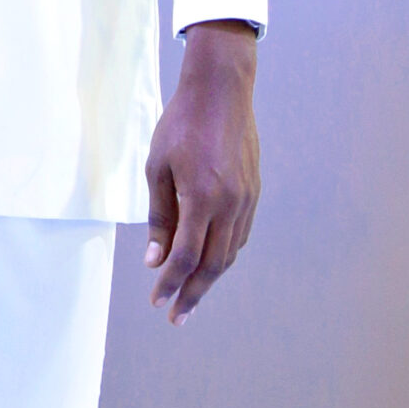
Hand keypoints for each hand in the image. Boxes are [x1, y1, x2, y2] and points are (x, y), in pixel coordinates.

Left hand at [145, 20, 260, 323]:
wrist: (221, 90)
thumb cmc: (182, 124)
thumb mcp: (157, 168)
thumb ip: (159, 217)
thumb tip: (155, 258)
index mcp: (202, 198)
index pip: (187, 256)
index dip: (171, 283)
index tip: (157, 302)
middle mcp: (230, 204)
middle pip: (213, 264)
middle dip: (193, 294)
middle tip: (177, 317)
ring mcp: (246, 199)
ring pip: (230, 252)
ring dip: (210, 278)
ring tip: (190, 294)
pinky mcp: (254, 191)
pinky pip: (240, 234)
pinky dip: (224, 254)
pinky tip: (210, 262)